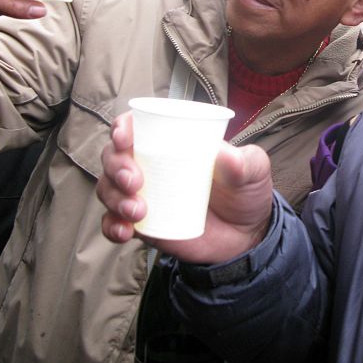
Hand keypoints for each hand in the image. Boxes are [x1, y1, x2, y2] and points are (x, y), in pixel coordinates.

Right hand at [97, 111, 273, 264]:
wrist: (248, 236)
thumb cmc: (246, 192)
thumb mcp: (253, 171)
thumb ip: (244, 162)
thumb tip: (224, 153)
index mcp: (173, 143)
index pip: (137, 126)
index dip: (123, 127)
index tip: (125, 138)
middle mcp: (151, 166)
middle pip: (114, 156)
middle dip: (116, 165)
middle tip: (134, 181)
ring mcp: (144, 196)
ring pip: (108, 189)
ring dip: (114, 197)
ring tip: (138, 211)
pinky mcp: (143, 226)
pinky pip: (113, 224)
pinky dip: (111, 227)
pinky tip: (125, 231)